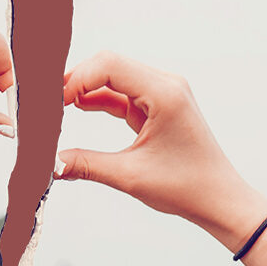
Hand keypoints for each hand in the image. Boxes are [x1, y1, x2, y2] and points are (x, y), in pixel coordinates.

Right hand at [55, 51, 266, 251]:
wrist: (219, 200)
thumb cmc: (188, 187)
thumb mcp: (130, 177)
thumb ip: (86, 165)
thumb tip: (51, 163)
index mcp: (164, 93)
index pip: (109, 66)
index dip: (76, 78)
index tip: (52, 100)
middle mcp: (166, 86)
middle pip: (110, 66)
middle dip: (77, 81)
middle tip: (47, 101)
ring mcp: (163, 95)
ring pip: (114, 80)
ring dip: (85, 90)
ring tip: (56, 107)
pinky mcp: (159, 108)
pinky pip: (123, 96)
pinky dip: (100, 101)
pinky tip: (76, 108)